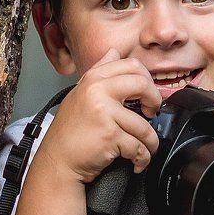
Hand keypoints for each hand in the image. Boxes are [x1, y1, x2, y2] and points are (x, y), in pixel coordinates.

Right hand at [38, 49, 161, 182]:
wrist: (57, 161)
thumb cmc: (69, 133)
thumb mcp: (80, 94)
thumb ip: (99, 72)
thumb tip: (114, 53)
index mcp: (92, 79)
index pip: (131, 65)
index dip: (146, 79)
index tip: (146, 95)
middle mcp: (97, 91)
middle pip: (142, 83)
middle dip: (155, 100)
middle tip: (152, 113)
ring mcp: (104, 112)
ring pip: (144, 125)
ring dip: (150, 142)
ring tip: (145, 148)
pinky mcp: (110, 135)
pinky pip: (138, 146)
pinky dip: (142, 158)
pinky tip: (136, 161)